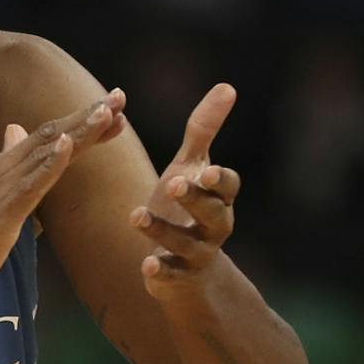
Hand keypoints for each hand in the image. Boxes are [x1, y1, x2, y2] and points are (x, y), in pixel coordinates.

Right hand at [0, 91, 127, 314]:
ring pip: (44, 154)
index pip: (44, 141)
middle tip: (120, 96)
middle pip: (48, 137)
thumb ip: (7, 172)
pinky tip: (69, 145)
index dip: (79, 125)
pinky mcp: (0, 214)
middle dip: (87, 117)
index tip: (112, 113)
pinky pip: (31, 185)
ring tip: (108, 110)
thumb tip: (15, 133)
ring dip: (78, 131)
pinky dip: (51, 163)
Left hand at [134, 84, 240, 297]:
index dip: (219, 179)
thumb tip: (227, 86)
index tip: (204, 170)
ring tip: (135, 215)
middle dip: (194, 199)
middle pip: (212, 213)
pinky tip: (146, 264)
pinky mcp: (176, 277)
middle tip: (173, 183)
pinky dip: (160, 271)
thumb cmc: (187, 206)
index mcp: (219, 198)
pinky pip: (171, 275)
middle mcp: (215, 226)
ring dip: (162, 230)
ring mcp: (197, 254)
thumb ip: (204, 131)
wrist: (185, 266)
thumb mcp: (192, 167)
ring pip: (186, 243)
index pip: (228, 186)